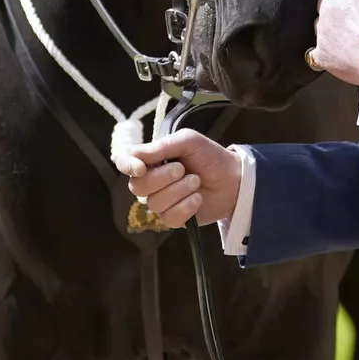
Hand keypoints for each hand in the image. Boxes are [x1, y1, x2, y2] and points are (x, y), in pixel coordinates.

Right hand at [114, 129, 241, 228]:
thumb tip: (134, 155)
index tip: (141, 168)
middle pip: (138, 187)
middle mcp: (152, 181)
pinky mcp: (174, 218)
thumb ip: (161, 147)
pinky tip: (197, 198)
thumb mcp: (188, 141)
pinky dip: (186, 206)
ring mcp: (162, 201)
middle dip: (163, 177)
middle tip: (183, 169)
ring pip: (155, 203)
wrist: (233, 178)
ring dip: (180, 190)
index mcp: (151, 159)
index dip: (127, 165)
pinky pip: (169, 218)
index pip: (125, 162)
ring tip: (196, 181)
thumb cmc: (209, 155)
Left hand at [310, 0, 358, 86]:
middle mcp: (328, 10)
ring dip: (330, 29)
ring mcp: (322, 33)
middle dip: (335, 8)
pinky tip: (341, 54)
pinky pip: (317, 50)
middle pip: (324, 3)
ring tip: (349, 39)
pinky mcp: (320, 54)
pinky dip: (327, 52)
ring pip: (320, 25)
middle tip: (352, 19)